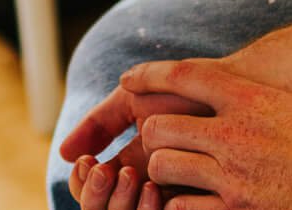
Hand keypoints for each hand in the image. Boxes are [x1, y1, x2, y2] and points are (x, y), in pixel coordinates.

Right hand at [61, 79, 213, 205]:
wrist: (228, 94)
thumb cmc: (184, 94)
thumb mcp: (135, 101)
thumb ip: (100, 123)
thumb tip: (62, 153)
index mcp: (126, 168)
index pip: (88, 189)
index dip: (80, 180)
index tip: (84, 161)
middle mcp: (144, 190)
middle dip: (94, 195)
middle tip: (102, 171)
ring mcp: (167, 201)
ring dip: (118, 203)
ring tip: (129, 175)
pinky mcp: (191, 208)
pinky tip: (152, 188)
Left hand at [120, 59, 291, 209]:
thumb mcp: (290, 103)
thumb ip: (252, 101)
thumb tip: (228, 101)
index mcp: (247, 95)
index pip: (182, 76)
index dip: (149, 75)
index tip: (128, 80)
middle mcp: (232, 131)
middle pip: (160, 124)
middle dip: (154, 135)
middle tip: (158, 143)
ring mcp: (233, 175)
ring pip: (164, 166)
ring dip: (163, 170)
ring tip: (170, 175)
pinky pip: (185, 207)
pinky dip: (181, 205)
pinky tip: (188, 203)